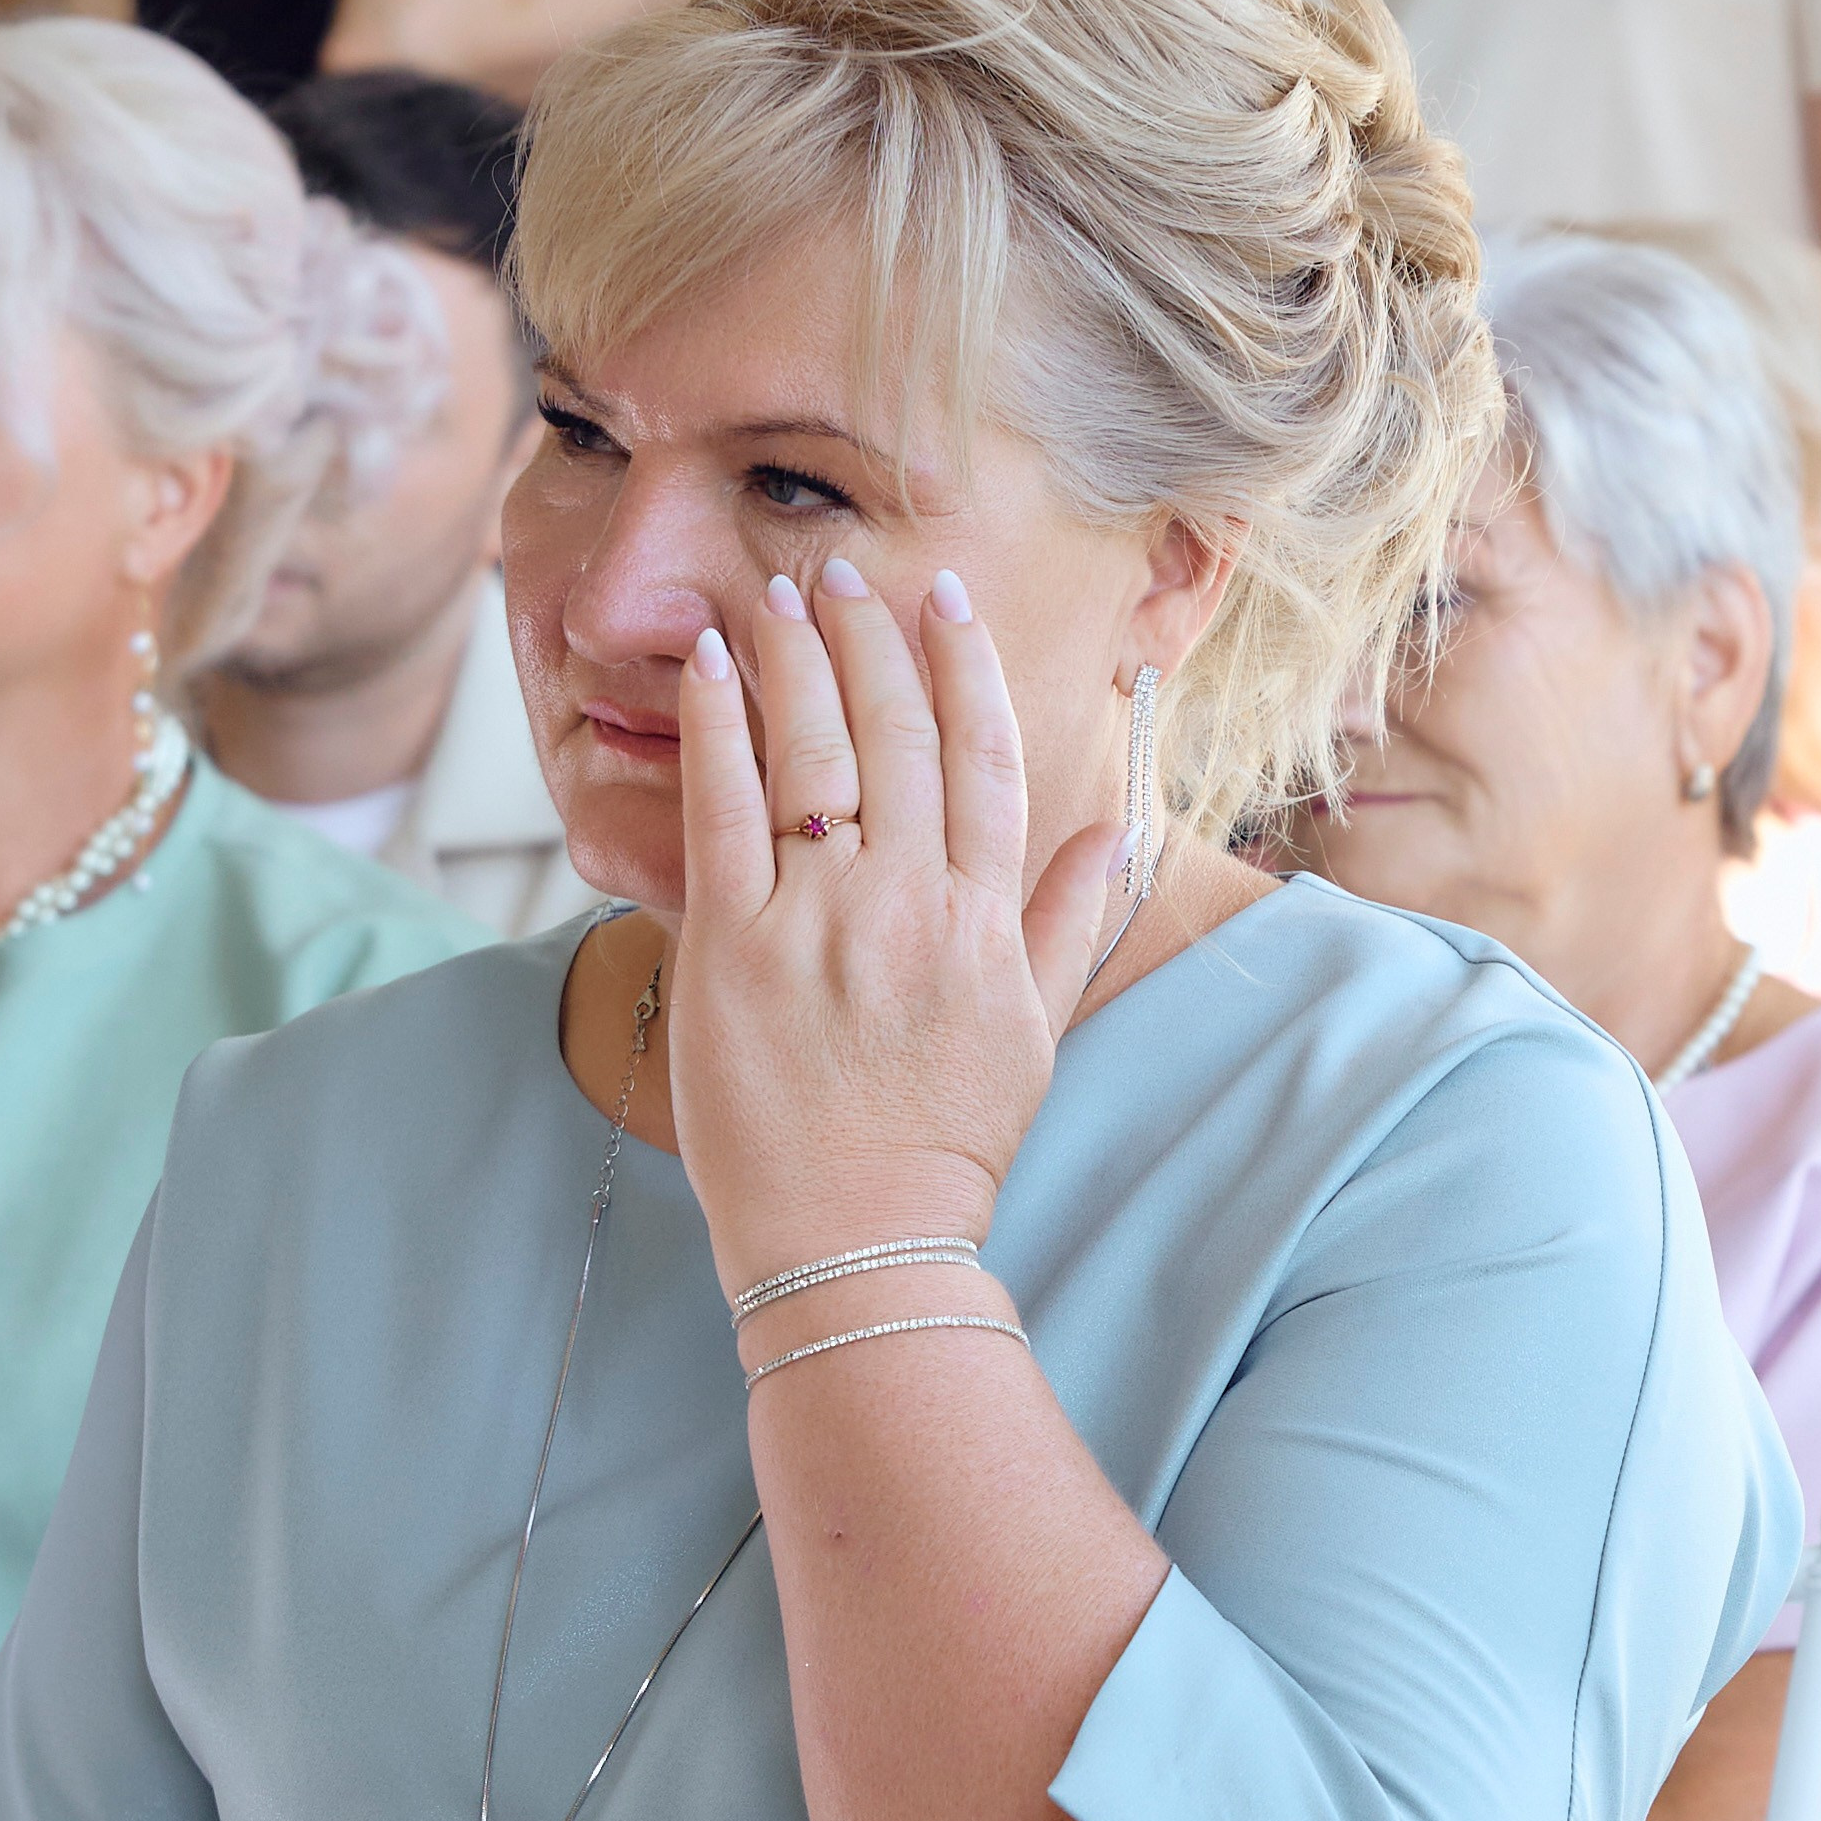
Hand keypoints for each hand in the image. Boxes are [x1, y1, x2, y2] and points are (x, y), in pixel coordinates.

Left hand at [665, 557, 1127, 1300]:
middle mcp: (910, 907)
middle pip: (895, 736)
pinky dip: (718, 725)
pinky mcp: (733, 951)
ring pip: (813, 753)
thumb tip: (1111, 835)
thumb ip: (1067, 926)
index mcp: (984, 922)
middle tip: (841, 576)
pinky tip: (709, 663)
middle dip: (869, 640)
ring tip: (776, 596)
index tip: (943, 604)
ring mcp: (820, 924)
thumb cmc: (942, 1150)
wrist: (858, 1244)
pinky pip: (723, 809)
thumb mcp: (1032, 1037)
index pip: (984, 760)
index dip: (962, 670)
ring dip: (795, 658)